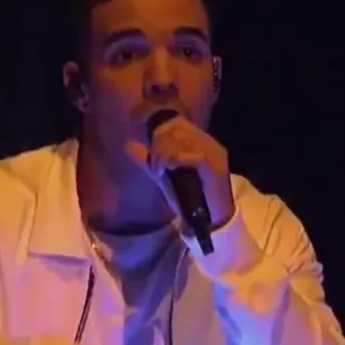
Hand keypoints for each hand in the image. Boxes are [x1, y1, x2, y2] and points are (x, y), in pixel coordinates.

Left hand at [124, 115, 234, 229]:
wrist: (209, 220)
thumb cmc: (188, 198)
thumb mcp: (163, 174)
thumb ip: (147, 159)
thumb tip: (127, 143)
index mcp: (196, 141)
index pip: (176, 123)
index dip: (159, 135)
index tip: (153, 157)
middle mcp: (207, 142)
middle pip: (177, 128)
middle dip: (159, 146)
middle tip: (156, 167)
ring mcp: (213, 152)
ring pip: (182, 139)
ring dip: (165, 154)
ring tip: (162, 171)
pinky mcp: (216, 165)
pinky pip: (192, 154)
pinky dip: (176, 160)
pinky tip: (170, 171)